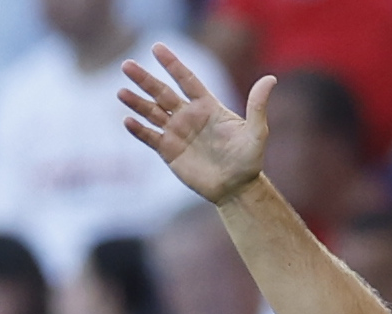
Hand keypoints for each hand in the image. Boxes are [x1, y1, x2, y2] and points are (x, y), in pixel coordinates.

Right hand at [118, 43, 275, 205]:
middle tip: (126, 65)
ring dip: (137, 102)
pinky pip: (150, 138)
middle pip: (162, 93)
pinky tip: (128, 121)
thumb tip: (270, 79)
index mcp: (206, 106)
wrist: (236, 188)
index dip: (172, 64)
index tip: (156, 48)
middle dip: (145, 79)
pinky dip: (139, 130)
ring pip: (152, 113)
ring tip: (121, 91)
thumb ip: (258, 106)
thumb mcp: (256, 133)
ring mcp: (177, 133)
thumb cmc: (248, 160)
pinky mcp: (169, 152)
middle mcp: (188, 116)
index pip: (186, 80)